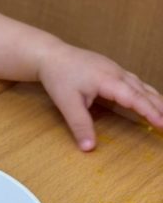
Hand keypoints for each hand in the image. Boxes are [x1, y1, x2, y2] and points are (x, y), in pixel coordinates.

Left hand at [37, 41, 162, 149]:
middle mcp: (116, 73)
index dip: (150, 111)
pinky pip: (134, 81)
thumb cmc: (58, 77)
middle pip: (144, 91)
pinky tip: (149, 98)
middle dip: (161, 107)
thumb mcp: (66, 103)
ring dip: (155, 99)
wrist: (50, 55)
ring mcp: (115, 69)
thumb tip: (88, 148)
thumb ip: (80, 125)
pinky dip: (145, 92)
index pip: (135, 98)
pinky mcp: (111, 69)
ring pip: (141, 85)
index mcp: (108, 80)